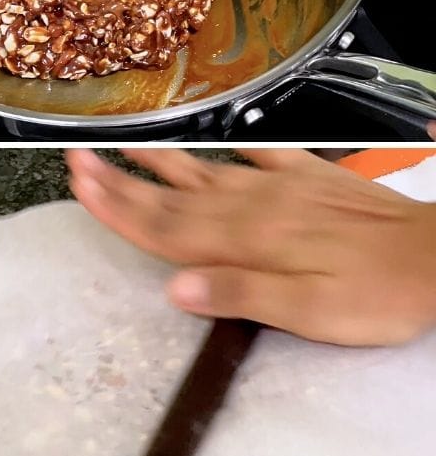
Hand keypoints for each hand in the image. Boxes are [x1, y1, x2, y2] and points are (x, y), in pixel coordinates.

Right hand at [67, 148, 435, 345]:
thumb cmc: (379, 293)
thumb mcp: (311, 312)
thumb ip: (241, 294)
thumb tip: (177, 288)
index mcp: (246, 241)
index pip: (165, 226)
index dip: (117, 208)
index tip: (78, 186)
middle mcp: (253, 208)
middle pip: (171, 197)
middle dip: (119, 181)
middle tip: (77, 160)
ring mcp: (280, 189)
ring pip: (203, 174)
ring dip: (158, 164)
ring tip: (122, 147)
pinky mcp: (309, 179)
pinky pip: (257, 157)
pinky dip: (227, 149)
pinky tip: (211, 143)